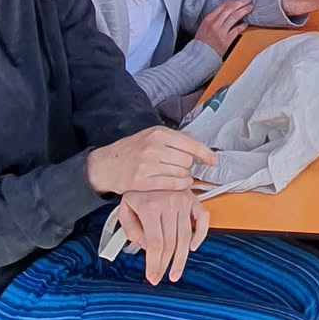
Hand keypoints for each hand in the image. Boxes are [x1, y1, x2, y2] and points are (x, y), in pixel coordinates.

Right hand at [87, 126, 213, 198]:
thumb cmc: (130, 150)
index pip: (190, 143)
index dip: (205, 153)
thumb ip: (173, 137)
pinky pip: (172, 185)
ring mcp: (147, 165)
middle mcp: (153, 147)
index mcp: (158, 133)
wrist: (106, 164)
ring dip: (184, 177)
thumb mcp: (150, 135)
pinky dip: (179, 186)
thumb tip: (195, 141)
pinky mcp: (143, 181)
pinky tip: (176, 184)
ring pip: (181, 173)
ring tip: (176, 175)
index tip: (212, 160)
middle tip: (181, 167)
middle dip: (188, 165)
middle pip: (187, 160)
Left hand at [115, 185, 209, 285]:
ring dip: (182, 259)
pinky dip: (200, 235)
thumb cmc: (135, 189)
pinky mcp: (193, 199)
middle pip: (171, 244)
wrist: (146, 166)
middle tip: (162, 277)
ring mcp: (183, 201)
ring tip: (176, 272)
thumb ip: (130, 229)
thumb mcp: (123, 207)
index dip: (154, 263)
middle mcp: (169, 203)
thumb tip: (144, 246)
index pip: (155, 243)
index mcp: (150, 206)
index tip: (152, 276)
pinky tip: (193, 248)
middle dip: (166, 266)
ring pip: (186, 237)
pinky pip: (202, 219)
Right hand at [194, 0, 251, 57]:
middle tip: (248, 0)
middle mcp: (214, 24)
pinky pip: (236, 30)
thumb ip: (214, 19)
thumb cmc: (202, 43)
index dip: (233, 1)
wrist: (199, 56)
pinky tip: (246, 23)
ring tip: (250, 8)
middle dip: (241, 3)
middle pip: (230, 9)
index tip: (240, 0)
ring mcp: (220, 32)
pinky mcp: (226, 41)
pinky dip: (242, 26)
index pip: (223, 6)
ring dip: (244, 11)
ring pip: (234, 17)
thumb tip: (227, 12)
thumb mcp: (204, 27)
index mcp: (208, 19)